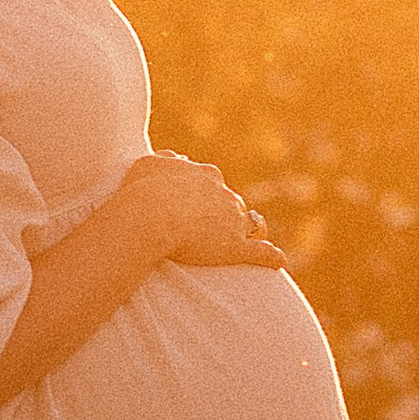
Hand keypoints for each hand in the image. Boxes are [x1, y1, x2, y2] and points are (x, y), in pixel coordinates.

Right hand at [113, 151, 288, 271]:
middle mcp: (226, 194)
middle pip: (232, 203)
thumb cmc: (142, 191)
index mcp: (207, 175)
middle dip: (224, 214)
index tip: (194, 206)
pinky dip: (271, 256)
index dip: (206, 195)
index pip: (214, 183)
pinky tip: (276, 261)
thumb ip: (165, 159)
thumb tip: (177, 158)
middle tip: (208, 229)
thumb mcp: (148, 164)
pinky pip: (262, 252)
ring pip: (249, 224)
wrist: (149, 216)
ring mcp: (234, 221)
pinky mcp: (236, 247)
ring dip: (243, 231)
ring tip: (236, 244)